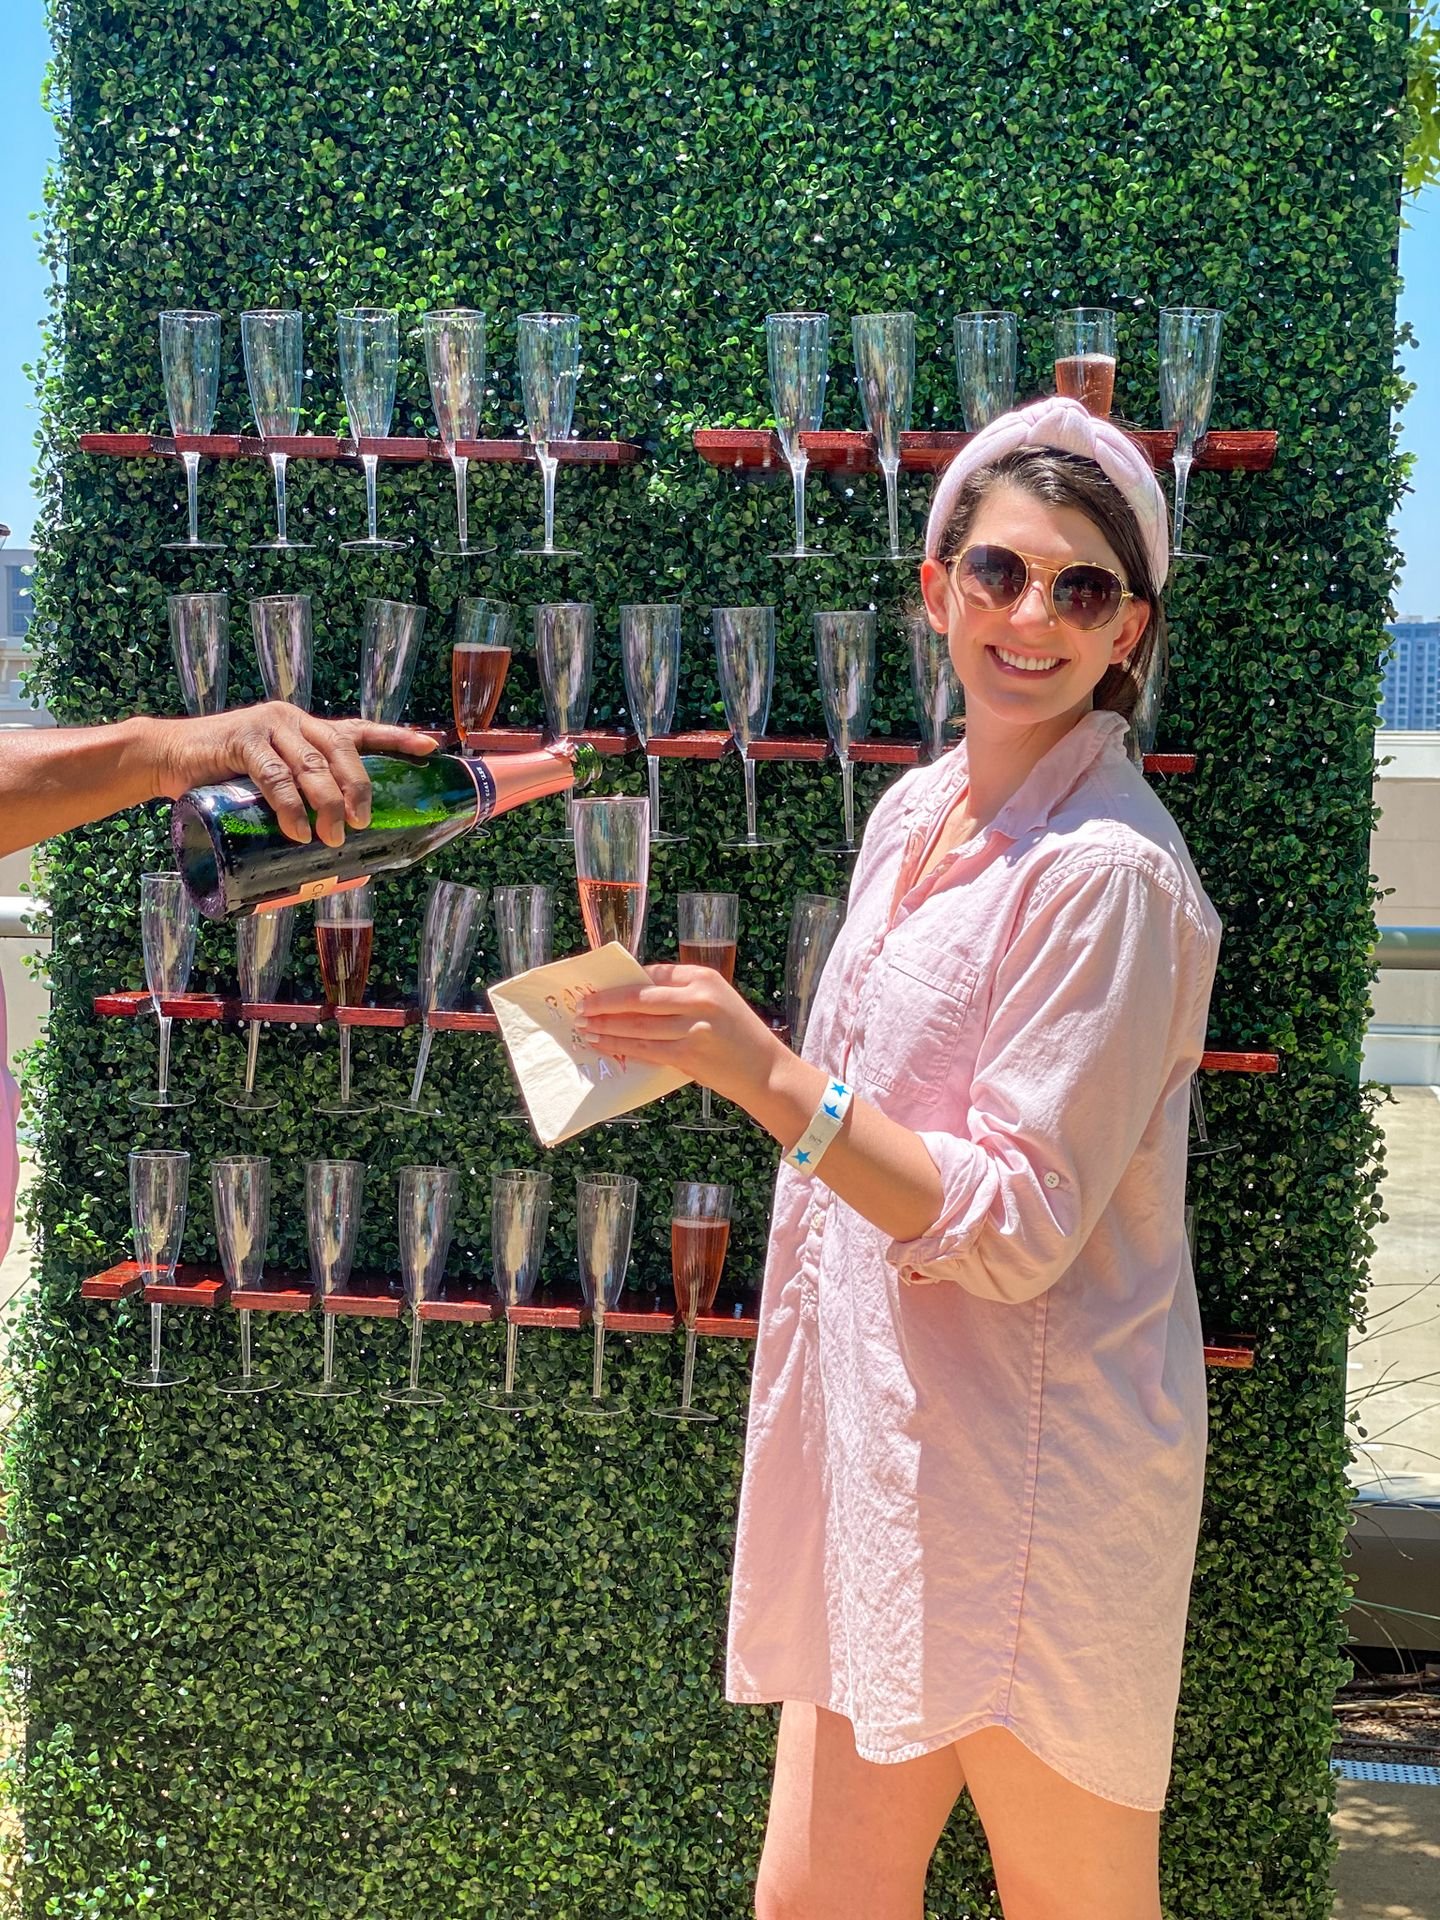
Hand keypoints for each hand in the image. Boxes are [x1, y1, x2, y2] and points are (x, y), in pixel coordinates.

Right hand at [145, 705, 440, 846]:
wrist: (166, 757)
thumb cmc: (222, 776)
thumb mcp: (268, 780)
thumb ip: (297, 795)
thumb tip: (335, 846)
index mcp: (306, 727)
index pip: (359, 730)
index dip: (396, 738)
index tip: (431, 748)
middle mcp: (293, 720)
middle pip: (341, 750)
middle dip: (358, 789)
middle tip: (362, 823)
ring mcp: (268, 726)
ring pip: (312, 765)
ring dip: (327, 805)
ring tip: (332, 837)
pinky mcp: (241, 740)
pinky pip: (274, 776)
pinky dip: (289, 807)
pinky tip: (297, 830)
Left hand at [575, 964, 789, 1111]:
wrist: (765, 1070)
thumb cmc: (737, 1035)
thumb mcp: (715, 1003)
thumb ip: (680, 997)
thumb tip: (631, 999)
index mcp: (704, 978)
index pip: (653, 974)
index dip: (622, 981)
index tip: (599, 986)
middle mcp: (699, 998)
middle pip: (639, 998)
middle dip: (605, 1003)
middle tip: (582, 1006)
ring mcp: (694, 1027)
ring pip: (637, 1025)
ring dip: (607, 1027)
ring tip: (585, 1027)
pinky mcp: (689, 1054)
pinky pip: (645, 1049)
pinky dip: (620, 1046)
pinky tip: (604, 1044)